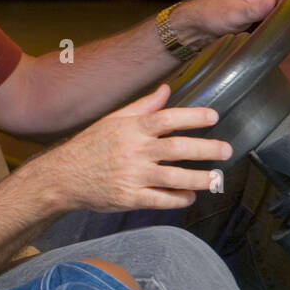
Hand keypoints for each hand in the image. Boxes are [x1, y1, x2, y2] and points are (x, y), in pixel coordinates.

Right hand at [50, 83, 231, 212]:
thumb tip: (166, 90)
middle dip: (205, 149)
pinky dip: (178, 199)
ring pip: (173, 177)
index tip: (213, 117)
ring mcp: (132, 176)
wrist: (63, 177)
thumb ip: (142, 106)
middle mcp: (134, 151)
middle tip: (226, 149)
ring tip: (216, 179)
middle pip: (177, 148)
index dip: (192, 117)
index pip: (167, 118)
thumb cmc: (89, 146)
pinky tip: (190, 197)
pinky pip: (160, 200)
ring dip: (199, 178)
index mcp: (132, 129)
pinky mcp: (129, 198)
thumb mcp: (113, 120)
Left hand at [172, 0, 289, 49]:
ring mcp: (262, 5)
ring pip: (287, 13)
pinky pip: (277, 21)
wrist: (196, 24)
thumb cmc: (212, 14)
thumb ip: (255, 8)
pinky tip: (281, 43)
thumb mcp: (234, 13)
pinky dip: (282, 31)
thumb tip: (273, 0)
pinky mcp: (258, 17)